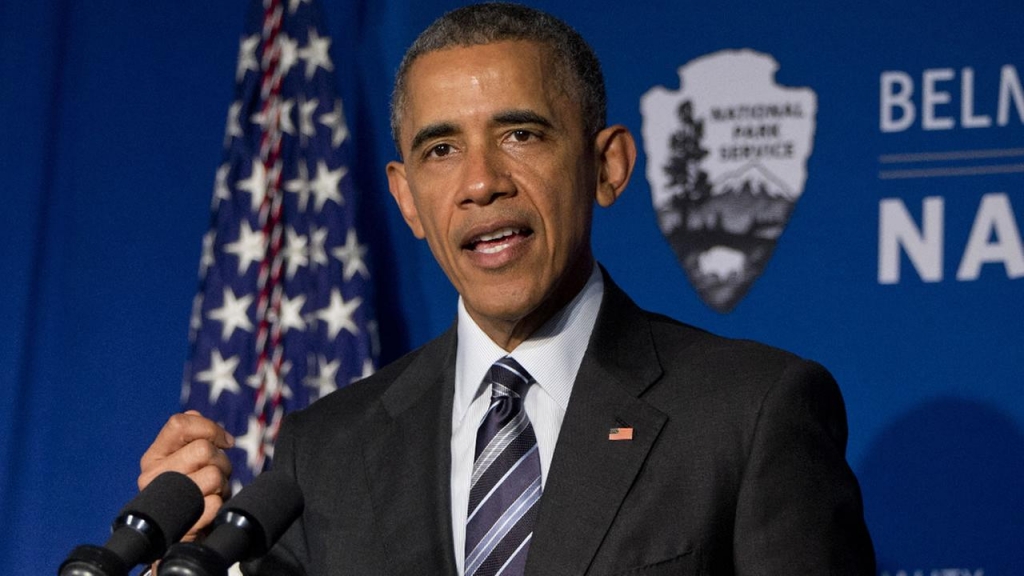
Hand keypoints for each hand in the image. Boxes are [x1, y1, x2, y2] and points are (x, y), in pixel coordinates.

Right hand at [138, 410, 233, 541]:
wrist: (180, 536)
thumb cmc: (191, 489)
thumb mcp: (186, 458)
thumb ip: (193, 434)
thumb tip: (210, 427)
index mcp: (153, 456)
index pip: (179, 423)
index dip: (210, 428)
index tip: (224, 441)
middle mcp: (151, 477)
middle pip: (204, 450)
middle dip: (221, 460)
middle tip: (216, 473)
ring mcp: (164, 501)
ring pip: (214, 475)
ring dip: (223, 483)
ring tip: (212, 491)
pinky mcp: (181, 525)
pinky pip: (216, 502)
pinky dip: (220, 504)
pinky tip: (209, 509)